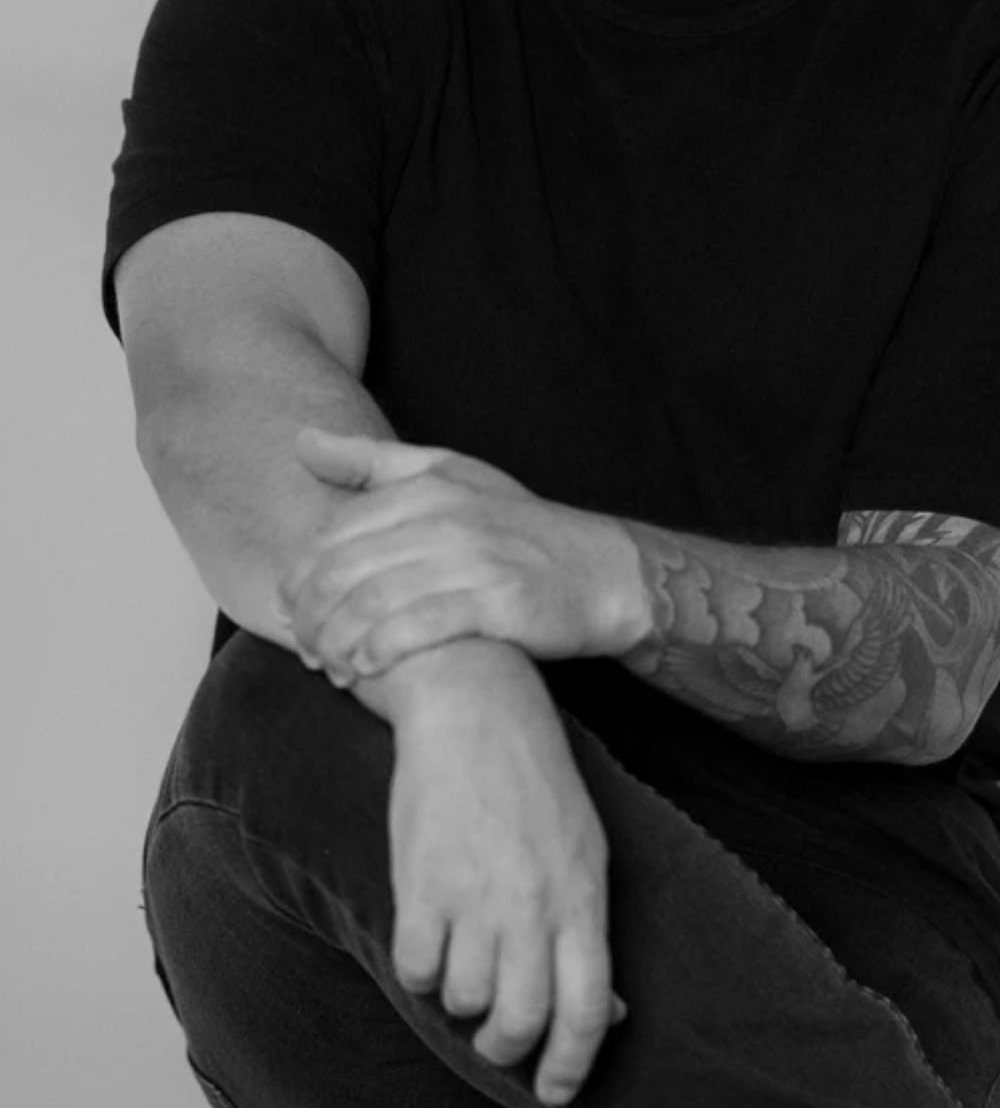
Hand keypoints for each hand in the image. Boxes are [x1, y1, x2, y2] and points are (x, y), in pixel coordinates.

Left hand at [282, 429, 648, 683]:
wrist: (601, 572)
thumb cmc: (516, 527)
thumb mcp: (449, 475)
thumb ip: (372, 461)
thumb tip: (302, 440)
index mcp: (426, 487)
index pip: (332, 534)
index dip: (300, 577)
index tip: (291, 611)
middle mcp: (446, 518)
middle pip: (344, 571)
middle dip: (310, 617)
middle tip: (304, 647)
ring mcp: (474, 560)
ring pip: (373, 602)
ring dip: (338, 642)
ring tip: (330, 666)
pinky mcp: (498, 603)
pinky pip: (419, 628)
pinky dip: (381, 651)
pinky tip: (366, 667)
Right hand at [376, 642, 627, 1107]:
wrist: (473, 710)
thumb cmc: (536, 781)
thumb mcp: (586, 849)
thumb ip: (590, 930)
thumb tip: (609, 1013)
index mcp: (582, 897)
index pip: (587, 1012)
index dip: (573, 1066)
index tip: (557, 1091)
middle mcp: (531, 906)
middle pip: (521, 1020)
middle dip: (507, 1047)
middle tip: (497, 1038)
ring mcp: (474, 897)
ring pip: (464, 1000)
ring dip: (461, 1001)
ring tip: (462, 968)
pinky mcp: (420, 884)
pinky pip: (416, 968)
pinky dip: (420, 971)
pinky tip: (428, 941)